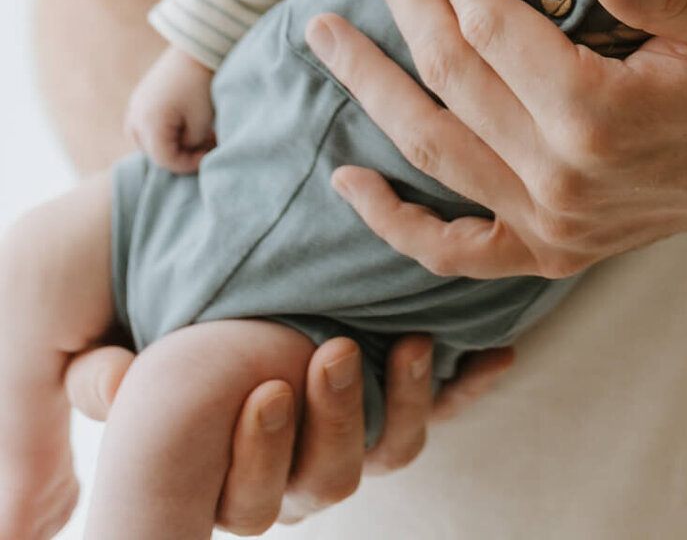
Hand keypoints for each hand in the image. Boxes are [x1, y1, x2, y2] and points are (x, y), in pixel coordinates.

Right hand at [64, 332, 514, 532]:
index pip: (248, 498)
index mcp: (231, 470)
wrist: (222, 275)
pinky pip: (441, 403)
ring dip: (399, 401)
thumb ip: (100, 379)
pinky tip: (499, 355)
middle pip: (323, 477)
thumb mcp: (113, 348)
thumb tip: (111, 382)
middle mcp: (293, 464)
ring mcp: (350, 428)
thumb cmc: (161, 317)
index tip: (266, 392)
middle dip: (331, 419)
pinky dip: (468, 382)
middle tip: (331, 352)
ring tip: (403, 346)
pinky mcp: (393, 387)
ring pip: (385, 448)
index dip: (258, 456)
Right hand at [124, 45, 216, 171]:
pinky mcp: (141, 96)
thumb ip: (189, 146)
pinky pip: (147, 124)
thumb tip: (184, 151)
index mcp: (148, 125)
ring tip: (198, 135)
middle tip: (206, 146)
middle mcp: (135, 116)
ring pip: (149, 140)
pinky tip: (187, 122)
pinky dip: (165, 129)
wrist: (197, 47)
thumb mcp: (201, 122)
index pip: (165, 160)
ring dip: (172, 142)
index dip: (189, 164)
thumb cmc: (202, 84)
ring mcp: (135, 105)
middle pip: (155, 152)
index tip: (209, 157)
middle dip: (181, 153)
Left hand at [305, 0, 686, 279]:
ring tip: (324, 32)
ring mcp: (548, 224)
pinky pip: (450, 249)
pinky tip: (345, 181)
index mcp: (599, 114)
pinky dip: (391, 222)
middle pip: (448, 73)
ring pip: (430, 149)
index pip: (492, 22)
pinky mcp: (545, 253)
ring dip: (369, 85)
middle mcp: (560, 177)